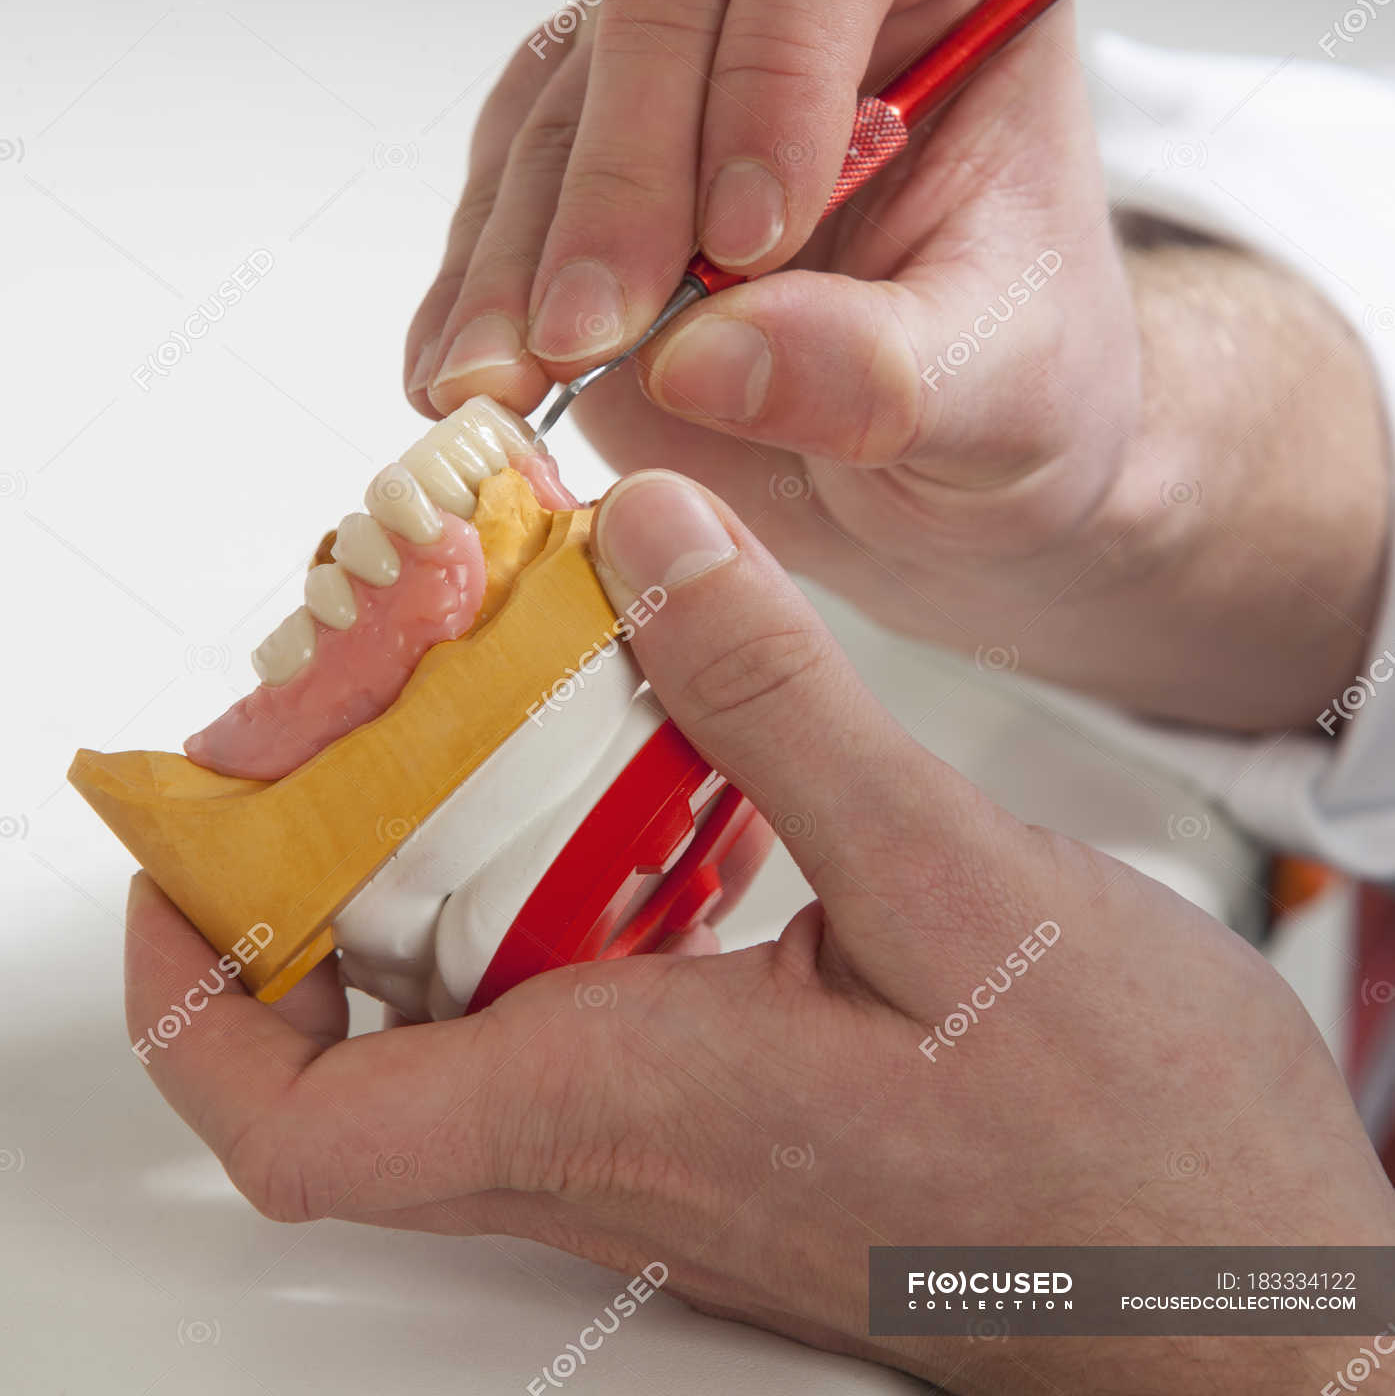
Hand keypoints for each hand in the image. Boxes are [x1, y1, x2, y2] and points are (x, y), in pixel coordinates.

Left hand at [127, 469, 1394, 1392]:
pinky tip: (664, 775)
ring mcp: (680, 1139)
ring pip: (481, 998)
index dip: (192, 992)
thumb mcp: (953, 885)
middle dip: (320, 861)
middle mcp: (621, 1139)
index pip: (302, 1116)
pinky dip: (578, 869)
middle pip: (366, 1032)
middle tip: (350, 719)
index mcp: (622, 1102)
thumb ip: (779, 701)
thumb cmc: (1126, 1157)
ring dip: (450, 853)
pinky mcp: (743, 1115)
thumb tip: (648, 542)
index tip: (176, 853)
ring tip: (490, 708)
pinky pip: (597, 990)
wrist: (1246, 1304)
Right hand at [405, 0, 1135, 628]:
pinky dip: (480, 286)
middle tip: (593, 338)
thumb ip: (882, 368)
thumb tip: (703, 360)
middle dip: (620, 181)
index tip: (748, 244)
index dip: (772, 68)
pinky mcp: (590, 139)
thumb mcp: (998, 392)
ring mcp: (680, 47)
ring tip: (503, 385)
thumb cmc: (1014, 376)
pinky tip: (467, 372)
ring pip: (561, 91)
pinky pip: (505, 182)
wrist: (950, 448)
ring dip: (521, 250)